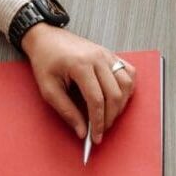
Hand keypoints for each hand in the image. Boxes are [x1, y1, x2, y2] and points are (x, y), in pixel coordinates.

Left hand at [20, 25, 136, 142]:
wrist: (46, 38)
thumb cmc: (46, 60)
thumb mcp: (48, 90)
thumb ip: (66, 111)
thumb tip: (82, 131)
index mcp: (80, 65)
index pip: (97, 100)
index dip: (98, 122)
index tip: (95, 137)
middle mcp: (98, 58)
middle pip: (114, 95)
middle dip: (110, 118)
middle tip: (101, 130)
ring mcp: (107, 55)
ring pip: (126, 85)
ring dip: (120, 105)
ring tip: (108, 115)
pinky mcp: (111, 55)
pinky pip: (129, 73)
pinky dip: (127, 89)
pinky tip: (117, 98)